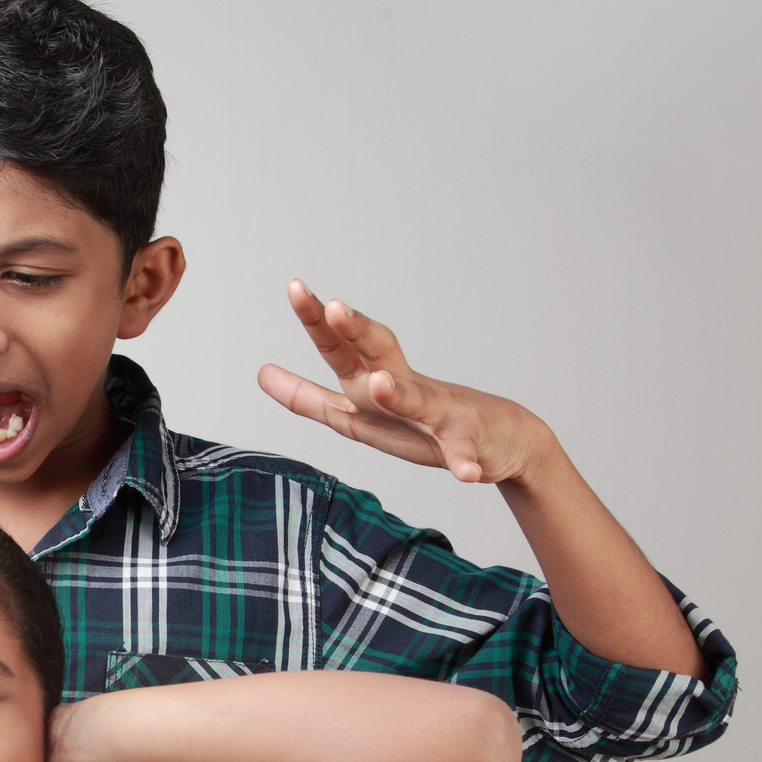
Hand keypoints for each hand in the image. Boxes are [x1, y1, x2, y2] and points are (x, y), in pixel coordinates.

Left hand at [257, 281, 550, 484]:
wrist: (501, 439)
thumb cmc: (421, 426)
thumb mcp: (355, 414)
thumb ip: (308, 397)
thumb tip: (261, 373)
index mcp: (371, 384)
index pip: (339, 347)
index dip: (317, 320)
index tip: (296, 287)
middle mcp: (404, 388)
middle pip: (379, 353)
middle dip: (358, 331)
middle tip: (337, 307)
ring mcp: (439, 413)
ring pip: (417, 398)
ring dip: (399, 392)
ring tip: (381, 383)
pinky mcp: (469, 443)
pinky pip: (465, 453)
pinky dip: (465, 461)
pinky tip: (466, 473)